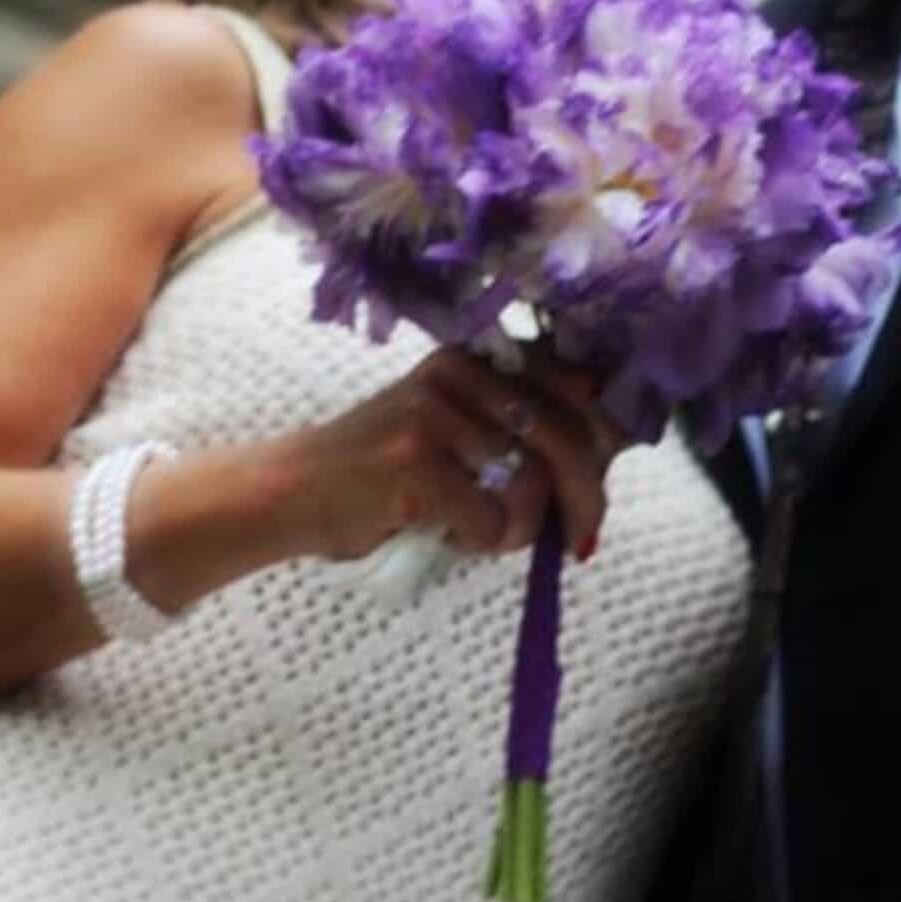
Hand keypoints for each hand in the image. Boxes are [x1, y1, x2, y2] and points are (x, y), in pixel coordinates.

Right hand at [290, 345, 615, 566]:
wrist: (289, 494)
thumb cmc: (380, 474)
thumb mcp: (453, 432)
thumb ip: (519, 431)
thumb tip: (611, 447)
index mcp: (474, 359)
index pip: (574, 390)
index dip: (602, 445)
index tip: (595, 492)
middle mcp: (458, 374)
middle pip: (564, 438)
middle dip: (585, 499)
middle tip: (580, 542)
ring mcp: (434, 414)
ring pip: (531, 486)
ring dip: (517, 529)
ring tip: (476, 533)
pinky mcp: (415, 461)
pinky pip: (491, 518)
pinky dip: (478, 542)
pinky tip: (447, 536)